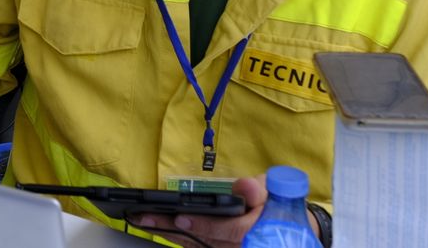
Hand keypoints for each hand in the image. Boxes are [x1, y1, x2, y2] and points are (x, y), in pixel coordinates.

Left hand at [134, 175, 315, 247]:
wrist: (286, 227)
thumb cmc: (276, 205)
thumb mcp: (273, 191)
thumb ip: (258, 190)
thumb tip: (245, 186)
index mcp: (255, 232)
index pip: (227, 232)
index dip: (204, 226)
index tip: (181, 218)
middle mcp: (239, 246)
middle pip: (202, 241)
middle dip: (171, 229)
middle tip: (144, 218)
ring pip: (194, 245)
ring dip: (166, 233)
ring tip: (141, 220)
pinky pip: (194, 246)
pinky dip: (175, 237)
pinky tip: (154, 227)